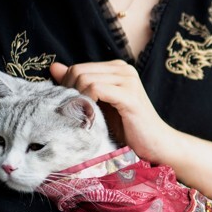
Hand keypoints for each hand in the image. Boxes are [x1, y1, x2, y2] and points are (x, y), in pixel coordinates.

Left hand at [50, 60, 179, 163]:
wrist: (156, 144)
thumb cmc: (127, 128)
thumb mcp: (99, 104)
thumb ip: (79, 84)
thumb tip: (55, 67)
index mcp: (116, 68)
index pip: (78, 68)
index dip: (67, 88)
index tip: (69, 108)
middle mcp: (124, 69)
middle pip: (79, 71)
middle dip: (69, 93)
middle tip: (74, 115)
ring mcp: (128, 80)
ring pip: (85, 79)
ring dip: (78, 100)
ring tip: (83, 118)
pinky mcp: (130, 96)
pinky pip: (96, 89)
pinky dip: (88, 103)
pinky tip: (92, 118)